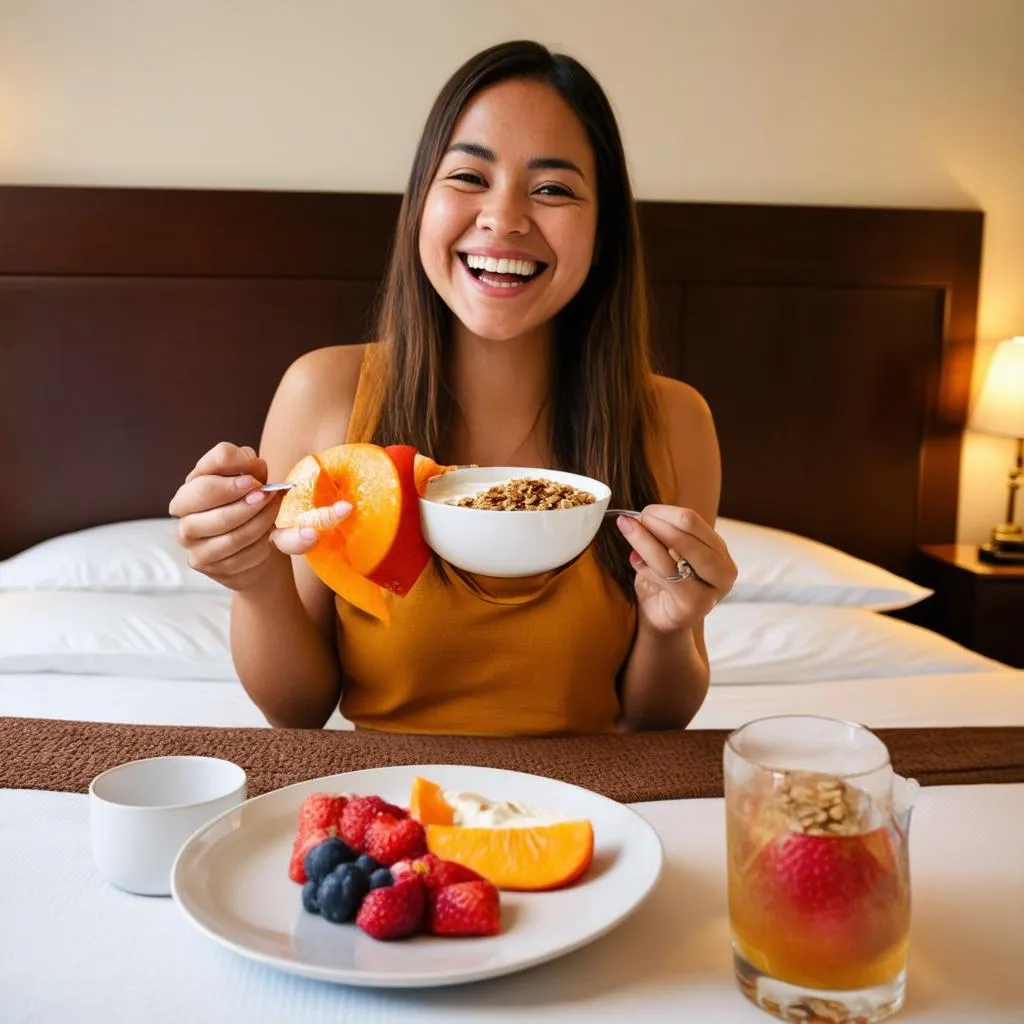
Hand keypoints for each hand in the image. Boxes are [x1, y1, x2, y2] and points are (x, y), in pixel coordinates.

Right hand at [168, 442, 349, 590]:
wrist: (254, 545)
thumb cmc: (251, 504)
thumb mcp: (254, 479)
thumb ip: (251, 467)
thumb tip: (255, 468)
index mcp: (195, 478)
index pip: (208, 464)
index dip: (233, 467)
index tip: (255, 479)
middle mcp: (183, 507)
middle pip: (204, 493)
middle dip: (242, 497)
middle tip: (266, 496)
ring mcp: (188, 537)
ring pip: (225, 530)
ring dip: (258, 522)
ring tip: (274, 514)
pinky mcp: (201, 562)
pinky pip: (236, 556)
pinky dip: (259, 547)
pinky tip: (268, 539)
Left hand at [616, 505, 736, 633]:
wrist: (661, 619)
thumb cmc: (663, 582)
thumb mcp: (665, 553)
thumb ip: (661, 534)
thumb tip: (637, 516)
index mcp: (719, 550)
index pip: (693, 521)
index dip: (665, 512)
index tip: (643, 511)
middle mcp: (724, 569)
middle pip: (687, 534)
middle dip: (655, 523)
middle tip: (630, 519)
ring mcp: (712, 589)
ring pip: (672, 556)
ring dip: (644, 540)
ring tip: (627, 529)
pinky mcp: (695, 604)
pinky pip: (664, 577)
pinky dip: (645, 566)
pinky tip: (635, 561)